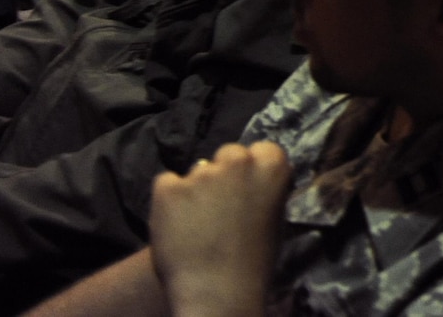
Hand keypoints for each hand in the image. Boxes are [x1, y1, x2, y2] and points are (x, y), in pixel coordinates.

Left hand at [149, 141, 292, 316]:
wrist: (218, 293)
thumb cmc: (254, 263)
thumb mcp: (275, 218)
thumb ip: (264, 191)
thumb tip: (250, 182)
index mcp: (272, 166)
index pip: (262, 149)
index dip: (252, 169)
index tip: (246, 189)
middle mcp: (238, 161)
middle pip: (228, 153)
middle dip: (224, 173)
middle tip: (220, 206)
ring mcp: (201, 173)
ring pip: (196, 171)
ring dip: (196, 189)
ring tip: (195, 223)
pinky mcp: (168, 188)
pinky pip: (167, 184)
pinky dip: (169, 201)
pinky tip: (176, 224)